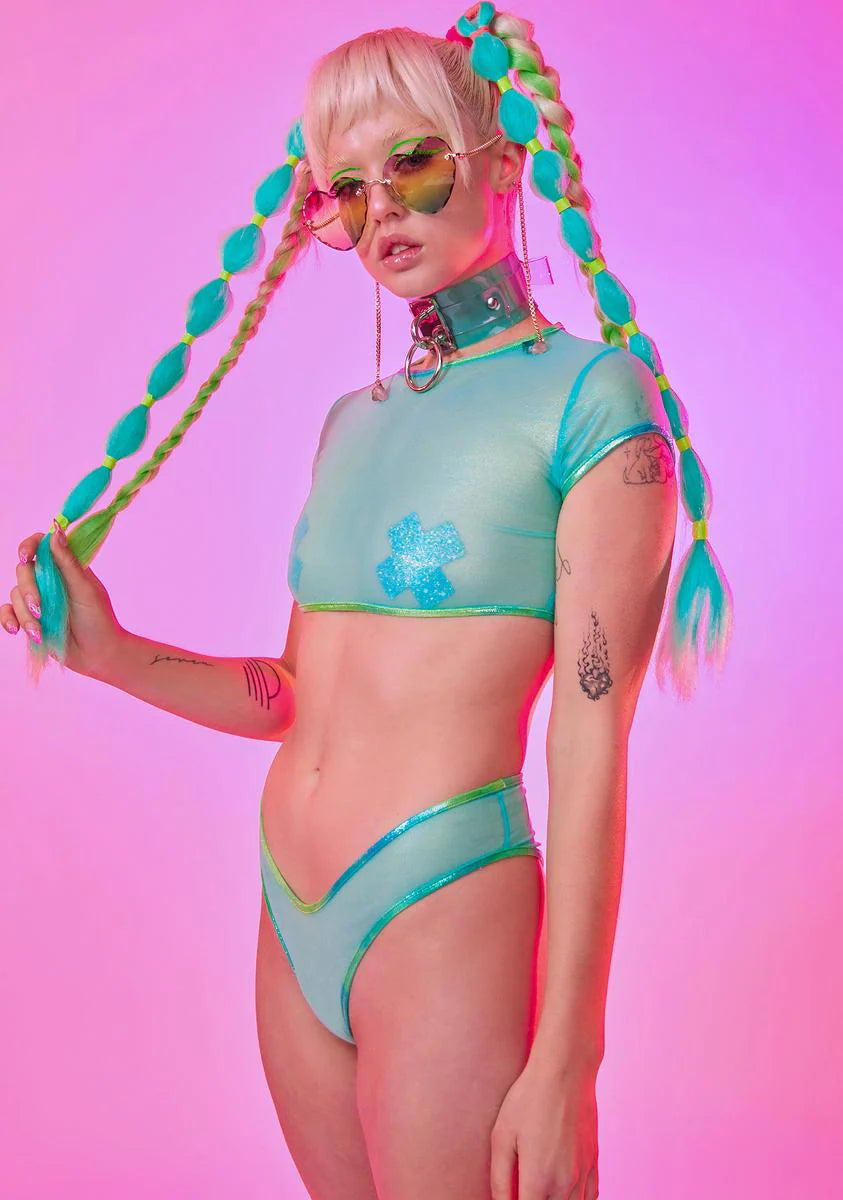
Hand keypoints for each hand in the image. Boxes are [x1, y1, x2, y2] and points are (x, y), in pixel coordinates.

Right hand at [1, 527, 126, 676]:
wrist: (99, 656)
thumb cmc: (99, 620)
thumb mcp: (85, 589)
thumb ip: (68, 562)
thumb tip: (55, 529)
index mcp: (66, 568)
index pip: (41, 546)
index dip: (29, 546)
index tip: (26, 557)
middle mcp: (50, 581)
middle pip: (24, 571)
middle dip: (28, 589)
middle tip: (40, 607)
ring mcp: (39, 600)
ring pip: (15, 594)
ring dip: (24, 613)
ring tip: (39, 631)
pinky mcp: (30, 619)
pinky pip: (8, 612)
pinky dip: (8, 619)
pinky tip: (15, 630)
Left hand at [490, 1057, 598, 1199]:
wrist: (566, 1071)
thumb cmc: (529, 1098)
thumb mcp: (501, 1136)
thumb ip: (499, 1179)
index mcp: (538, 1180)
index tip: (512, 1198)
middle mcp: (564, 1184)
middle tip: (522, 1188)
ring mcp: (583, 1175)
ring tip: (540, 1189)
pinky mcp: (594, 1163)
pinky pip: (589, 1199)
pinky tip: (562, 1192)